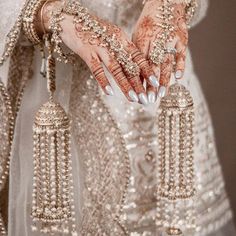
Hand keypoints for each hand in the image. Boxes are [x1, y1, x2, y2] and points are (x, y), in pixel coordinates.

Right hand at [39, 1, 158, 104]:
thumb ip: (120, 49)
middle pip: (129, 66)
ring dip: (125, 85)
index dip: (147, 70)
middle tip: (146, 98)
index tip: (156, 83)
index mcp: (121, 38)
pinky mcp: (87, 52)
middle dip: (139, 84)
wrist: (69, 18)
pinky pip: (97, 69)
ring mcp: (100, 47)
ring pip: (116, 69)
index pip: (138, 57)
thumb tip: (130, 66)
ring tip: (133, 99)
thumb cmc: (92, 30)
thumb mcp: (110, 36)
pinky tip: (110, 93)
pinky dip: (104, 81)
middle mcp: (114, 43)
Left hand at [132, 0, 188, 96]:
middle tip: (148, 100)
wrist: (166, 3)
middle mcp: (155, 39)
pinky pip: (181, 54)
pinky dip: (180, 66)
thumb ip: (136, 55)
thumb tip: (132, 76)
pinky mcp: (182, 38)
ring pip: (166, 63)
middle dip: (150, 84)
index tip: (137, 94)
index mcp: (142, 38)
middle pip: (152, 67)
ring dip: (164, 80)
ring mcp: (169, 39)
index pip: (139, 64)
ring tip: (161, 95)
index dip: (138, 80)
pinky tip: (178, 78)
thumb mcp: (138, 37)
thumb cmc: (148, 23)